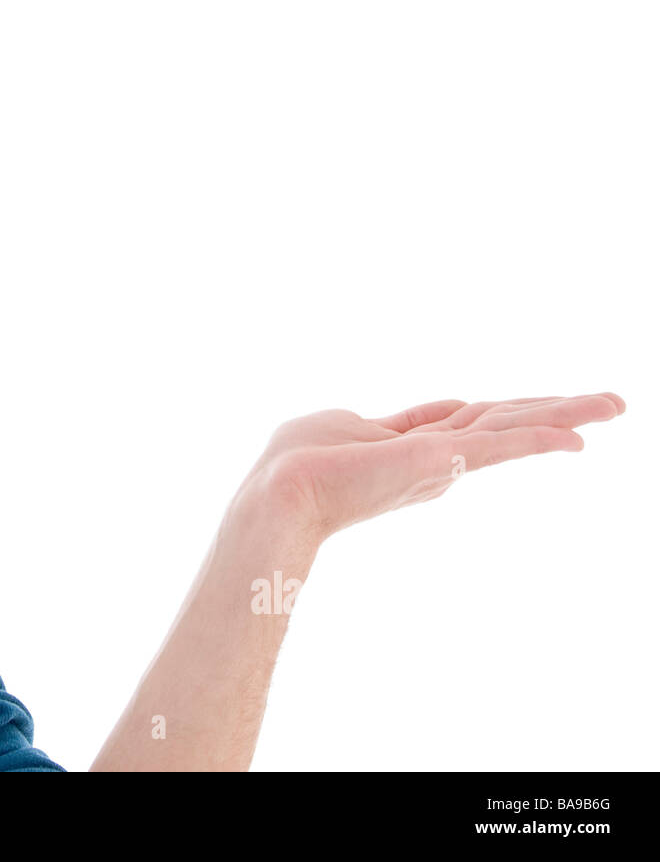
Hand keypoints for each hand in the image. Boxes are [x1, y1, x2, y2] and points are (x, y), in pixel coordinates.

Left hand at [244, 393, 625, 542]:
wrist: (281, 493)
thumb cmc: (297, 462)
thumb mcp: (345, 426)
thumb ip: (382, 424)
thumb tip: (392, 419)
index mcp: (412, 448)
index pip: (467, 421)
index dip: (503, 411)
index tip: (540, 406)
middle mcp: (434, 458)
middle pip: (503, 424)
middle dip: (554, 412)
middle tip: (611, 403)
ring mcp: (441, 461)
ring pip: (513, 429)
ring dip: (565, 416)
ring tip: (615, 405)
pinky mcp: (442, 462)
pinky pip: (500, 445)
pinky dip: (539, 438)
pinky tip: (579, 437)